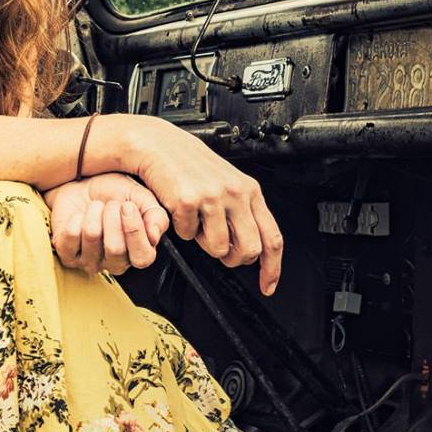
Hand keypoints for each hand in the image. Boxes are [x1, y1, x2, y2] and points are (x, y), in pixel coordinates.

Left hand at [44, 172, 169, 275]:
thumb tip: (154, 235)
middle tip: (110, 204)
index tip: (128, 206)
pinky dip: (75, 218)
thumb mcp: (141, 198)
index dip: (135, 231)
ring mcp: (90, 262)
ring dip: (94, 213)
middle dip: (112, 217)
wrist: (83, 184)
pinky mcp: (67, 255)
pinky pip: (70, 237)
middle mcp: (115, 263)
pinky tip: (79, 215)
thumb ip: (156, 216)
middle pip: (115, 249)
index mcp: (138, 252)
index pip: (142, 258)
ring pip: (92, 238)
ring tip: (96, 206)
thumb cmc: (114, 194)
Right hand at [116, 120, 282, 294]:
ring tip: (196, 222)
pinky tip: (180, 210)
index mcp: (250, 191)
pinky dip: (181, 230)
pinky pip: (187, 236)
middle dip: (233, 259)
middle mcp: (236, 193)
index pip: (272, 237)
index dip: (272, 268)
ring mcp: (213, 197)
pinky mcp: (189, 200)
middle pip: (249, 249)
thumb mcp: (227, 185)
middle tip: (220, 251)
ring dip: (203, 244)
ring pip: (219, 248)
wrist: (160, 145)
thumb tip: (248, 249)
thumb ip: (242, 213)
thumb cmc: (191, 166)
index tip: (268, 285)